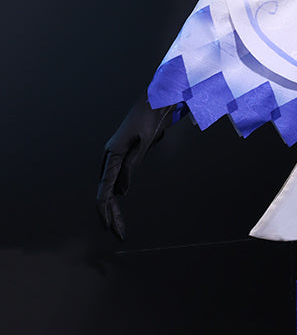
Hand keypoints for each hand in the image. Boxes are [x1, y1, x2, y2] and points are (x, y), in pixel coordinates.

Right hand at [96, 97, 174, 239]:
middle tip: (119, 233)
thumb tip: (121, 191)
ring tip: (119, 226)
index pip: (104, 190)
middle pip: (105, 192)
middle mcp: (110, 157)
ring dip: (113, 207)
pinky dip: (117, 193)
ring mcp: (115, 156)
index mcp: (112, 155)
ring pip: (109, 187)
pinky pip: (116, 178)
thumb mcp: (144, 143)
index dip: (105, 211)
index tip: (108, 227)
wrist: (154, 101)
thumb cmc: (150, 119)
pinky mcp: (122, 154)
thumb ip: (132, 166)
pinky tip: (119, 204)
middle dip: (110, 214)